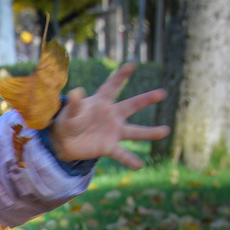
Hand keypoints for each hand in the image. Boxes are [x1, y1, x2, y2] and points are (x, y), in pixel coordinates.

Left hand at [49, 63, 169, 169]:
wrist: (64, 142)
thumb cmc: (67, 122)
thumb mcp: (67, 114)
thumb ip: (73, 105)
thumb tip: (76, 92)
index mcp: (100, 102)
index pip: (111, 86)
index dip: (121, 76)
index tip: (131, 64)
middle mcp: (111, 115)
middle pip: (131, 106)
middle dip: (146, 99)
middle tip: (162, 93)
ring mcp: (112, 132)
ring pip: (134, 132)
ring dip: (150, 132)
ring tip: (165, 131)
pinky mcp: (108, 147)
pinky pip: (121, 154)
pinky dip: (130, 160)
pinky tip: (140, 165)